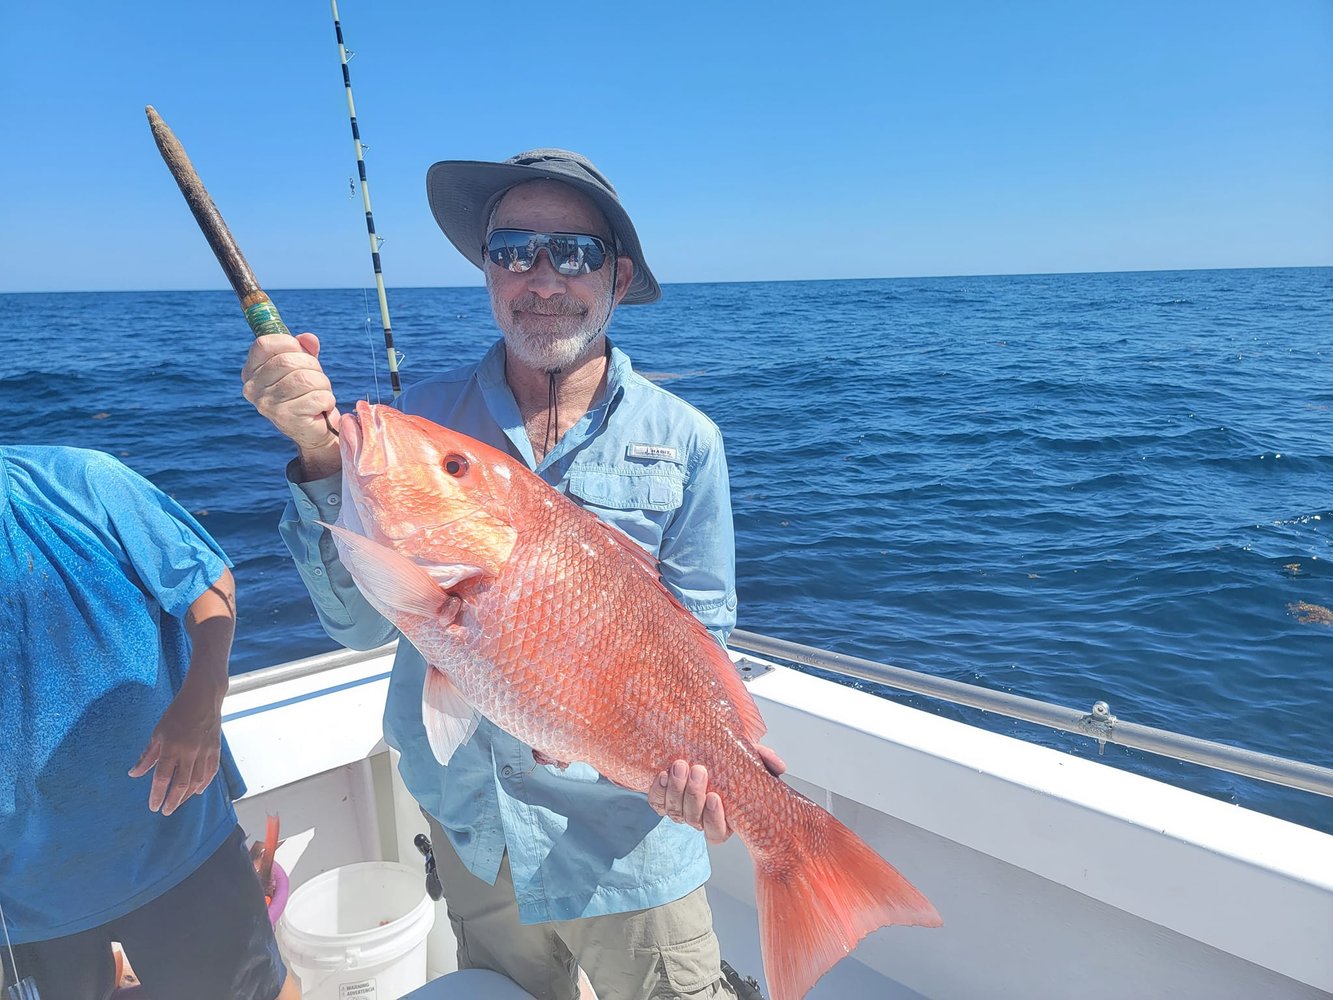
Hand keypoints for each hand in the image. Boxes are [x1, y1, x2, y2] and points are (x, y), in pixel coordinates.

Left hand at [128, 682, 223, 815]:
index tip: (153, 807)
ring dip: (187, 795)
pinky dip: (205, 783)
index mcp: (171, 747)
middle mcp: (188, 752)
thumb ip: (147, 756)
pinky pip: (211, 771)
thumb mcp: (157, 732)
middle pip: (180, 784)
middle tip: (166, 811)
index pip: (162, 778)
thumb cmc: (177, 713)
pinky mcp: (215, 749)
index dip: (157, 795)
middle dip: (172, 800)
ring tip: (178, 803)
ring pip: (197, 781)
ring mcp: (204, 751)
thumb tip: (134, 773)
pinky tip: (198, 791)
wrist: (202, 698)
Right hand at [241, 332, 341, 476]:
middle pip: (288, 361)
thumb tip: (308, 338)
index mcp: (251, 372)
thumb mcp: (304, 365)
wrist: (314, 429)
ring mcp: (266, 404)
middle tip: (317, 378)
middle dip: (312, 366)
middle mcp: (253, 388)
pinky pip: (316, 397)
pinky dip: (327, 399)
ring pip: (304, 379)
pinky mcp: (285, 418)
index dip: (288, 342)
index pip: (264, 344)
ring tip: (320, 392)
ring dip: (322, 383)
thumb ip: (304, 349)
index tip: (300, 350)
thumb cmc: (306, 392)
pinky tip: (322, 407)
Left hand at [649, 744, 786, 843]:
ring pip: (674, 812)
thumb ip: (764, 759)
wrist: (699, 749)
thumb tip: (779, 766)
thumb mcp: (750, 757)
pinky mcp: (662, 799)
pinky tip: (663, 774)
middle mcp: (700, 818)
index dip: (715, 820)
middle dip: (693, 796)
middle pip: (693, 820)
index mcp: (724, 818)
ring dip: (676, 790)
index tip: (716, 797)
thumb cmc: (728, 760)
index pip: (717, 833)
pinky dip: (658, 790)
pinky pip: (656, 803)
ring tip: (680, 766)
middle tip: (698, 770)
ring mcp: (680, 809)